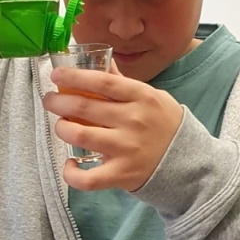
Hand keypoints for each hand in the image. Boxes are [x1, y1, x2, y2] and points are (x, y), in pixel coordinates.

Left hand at [43, 65, 183, 190]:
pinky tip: (69, 165)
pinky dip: (71, 174)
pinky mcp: (122, 174)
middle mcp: (133, 121)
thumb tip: (103, 62)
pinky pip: (88, 178)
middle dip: (58, 102)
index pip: (102, 82)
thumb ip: (124, 83)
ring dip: (62, 129)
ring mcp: (127, 148)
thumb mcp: (152, 97)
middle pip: (84, 107)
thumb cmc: (166, 126)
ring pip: (80, 136)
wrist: (189, 163)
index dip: (74, 77)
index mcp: (141, 96)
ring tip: (61, 126)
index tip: (56, 76)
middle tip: (50, 101)